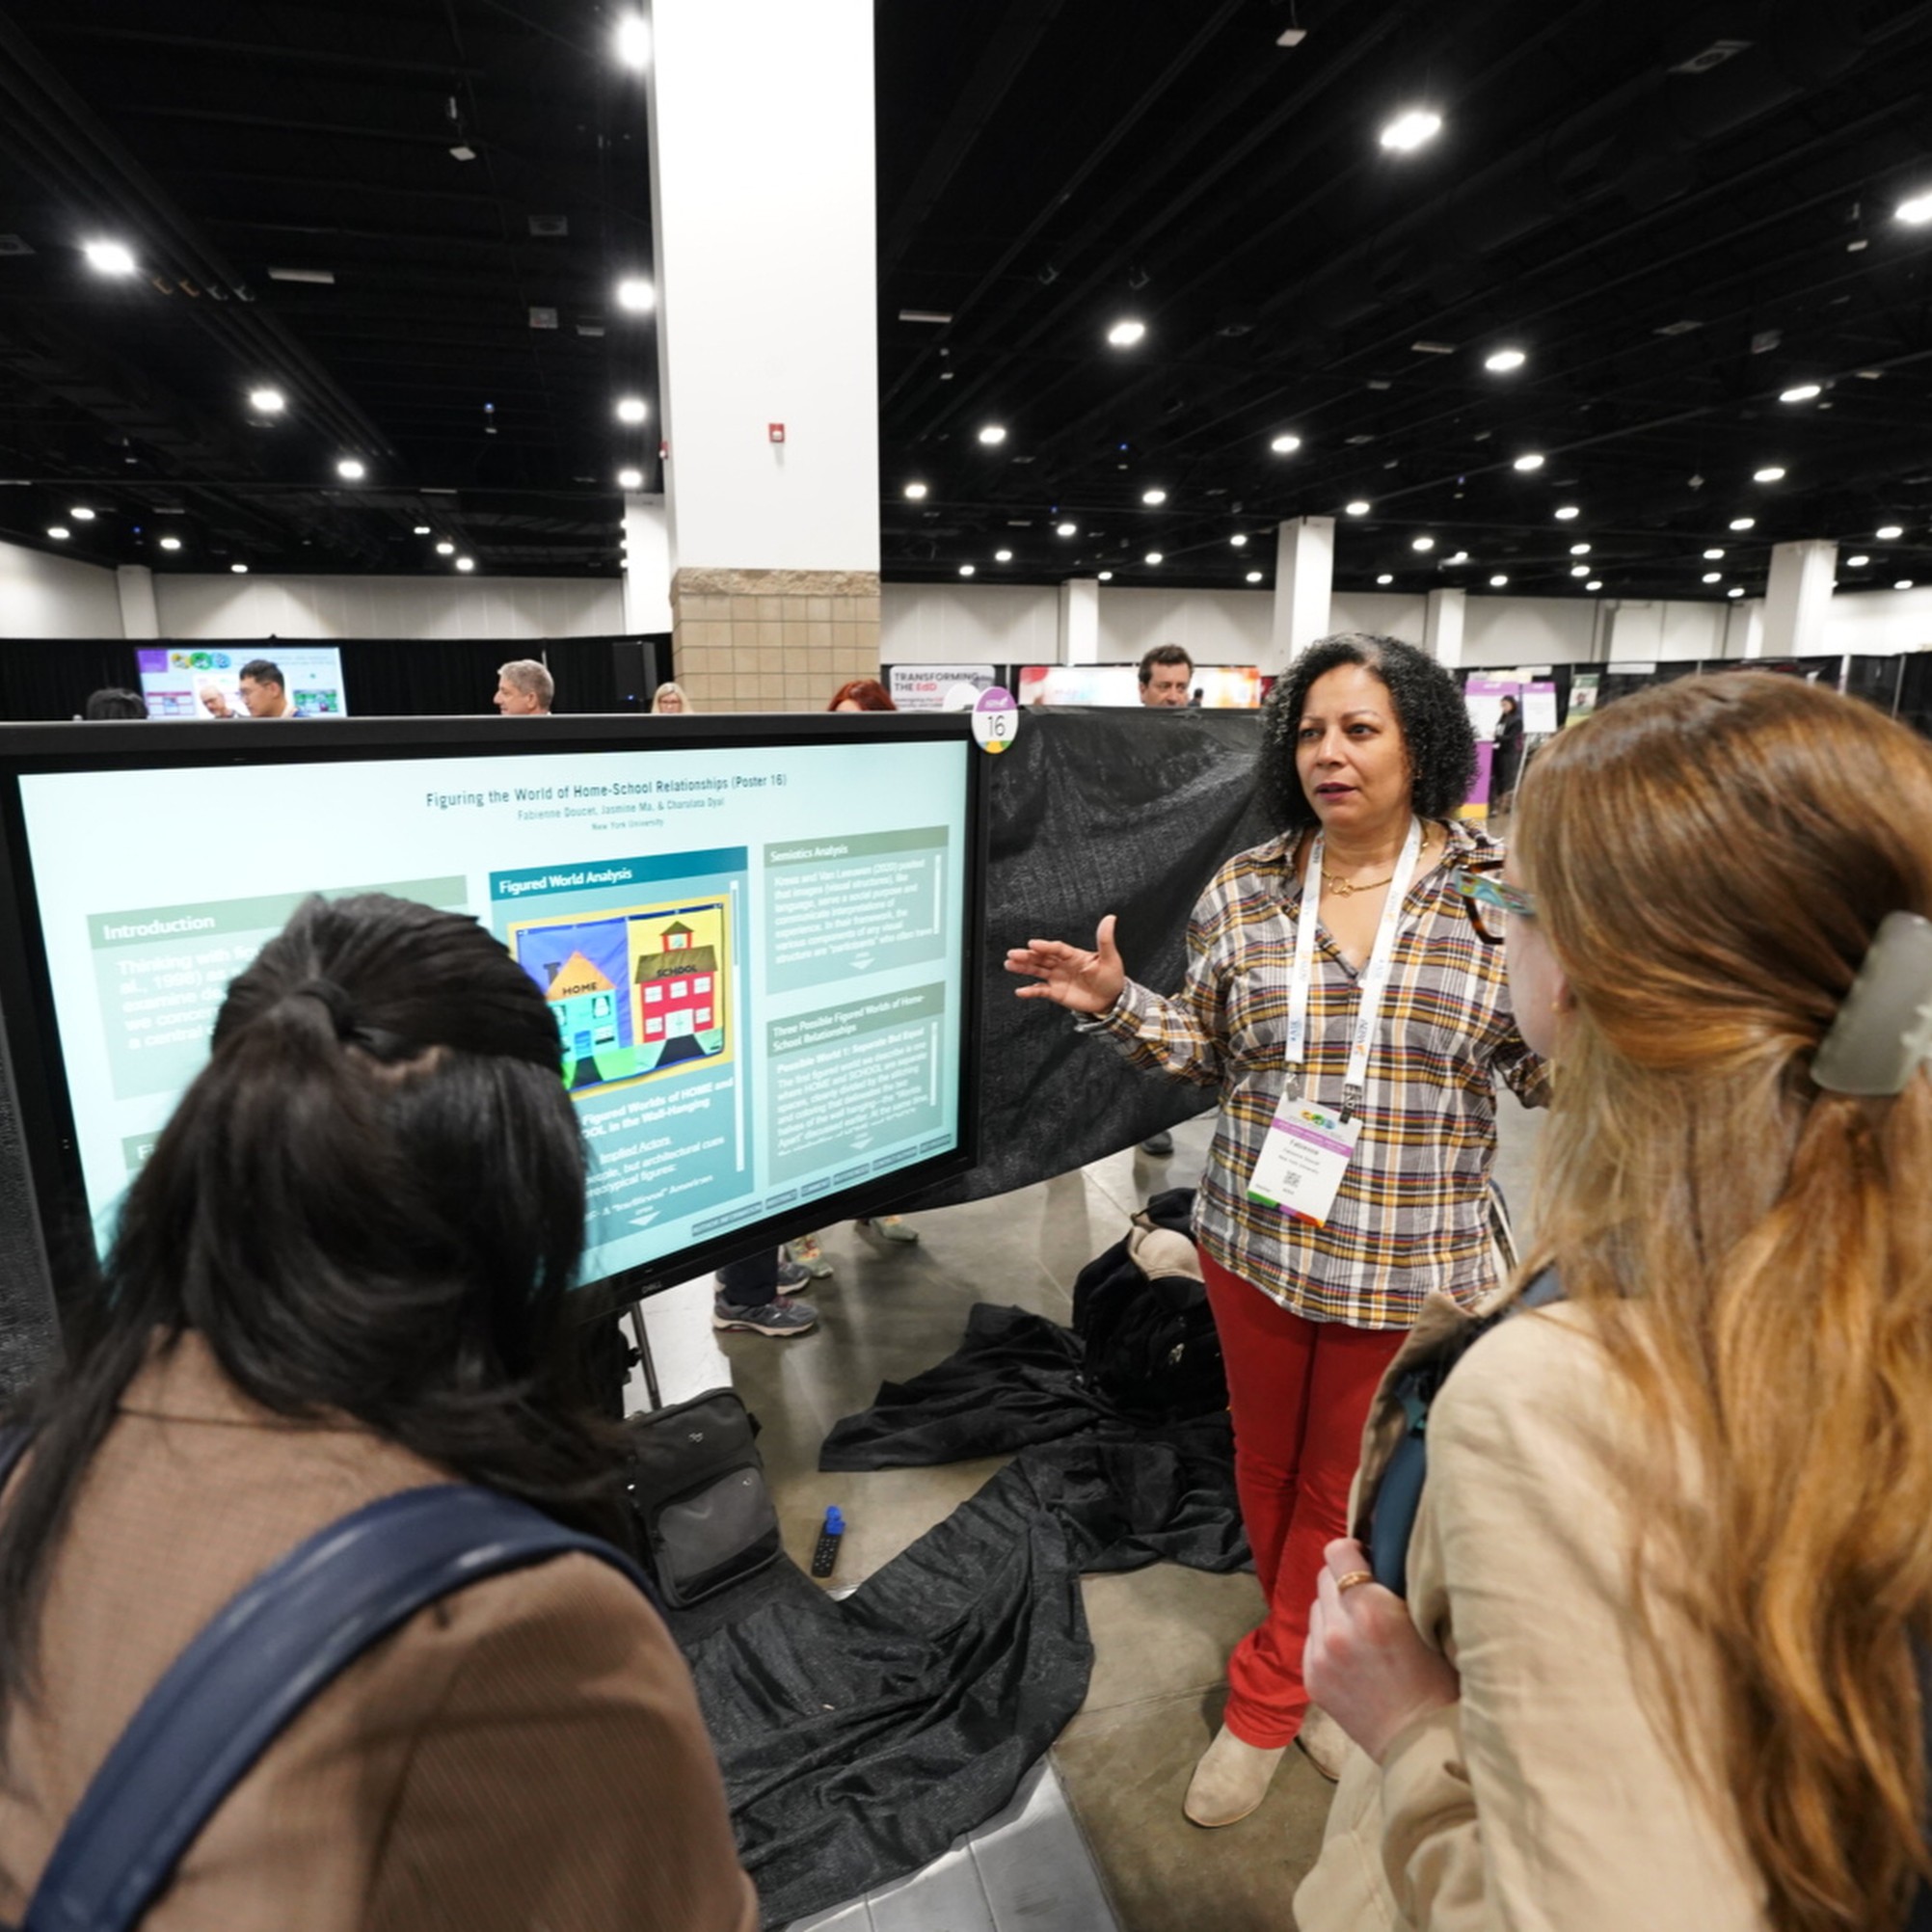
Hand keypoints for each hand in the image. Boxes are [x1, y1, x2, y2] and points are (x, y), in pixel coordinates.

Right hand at [1004, 915, 1125, 1016]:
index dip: (1045, 946)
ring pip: (1037, 970)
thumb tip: (1110, 918)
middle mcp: (1062, 964)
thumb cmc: (1111, 977)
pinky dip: (1030, 991)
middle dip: (1027, 955)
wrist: (1111, 999)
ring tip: (1009, 964)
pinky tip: (1020, 991)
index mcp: (1073, 955)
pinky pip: (1040, 990)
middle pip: (1042, 958)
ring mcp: (1058, 978)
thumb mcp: (1110, 958)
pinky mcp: (1056, 992)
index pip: (1056, 949)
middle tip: (1013, 953)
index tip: (1033, 944)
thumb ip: (1105, 940)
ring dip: (1023, 968)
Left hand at [1304, 1538, 1459, 1763]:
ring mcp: (1319, 1656)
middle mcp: (1337, 1629)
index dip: (1354, 1552)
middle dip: (1344, 1581)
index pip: (1337, 1552)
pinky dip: (1327, 1637)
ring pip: (1316, 1606)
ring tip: (1361, 1630)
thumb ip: (1397, 1590)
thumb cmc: (1441, 1684)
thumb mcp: (1428, 1624)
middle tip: (1370, 1598)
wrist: (1422, 1746)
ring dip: (1334, 1609)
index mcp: (1370, 1611)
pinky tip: (1352, 1654)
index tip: (1369, 1562)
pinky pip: (1311, 1637)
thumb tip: (1379, 1563)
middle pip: (1323, 1577)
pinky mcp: (1310, 1678)